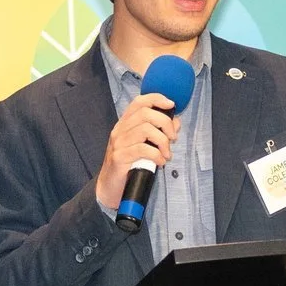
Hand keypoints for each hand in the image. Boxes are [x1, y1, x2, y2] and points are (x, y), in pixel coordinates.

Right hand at [96, 92, 179, 211]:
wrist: (110, 187)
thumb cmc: (128, 165)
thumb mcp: (144, 145)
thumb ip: (159, 132)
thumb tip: (175, 122)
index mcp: (125, 124)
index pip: (139, 102)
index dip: (156, 99)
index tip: (171, 105)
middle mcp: (120, 130)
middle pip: (146, 114)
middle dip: (165, 124)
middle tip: (172, 138)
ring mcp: (118, 143)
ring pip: (146, 129)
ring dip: (163, 142)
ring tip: (166, 154)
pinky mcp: (119, 157)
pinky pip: (142, 149)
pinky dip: (157, 155)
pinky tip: (160, 162)